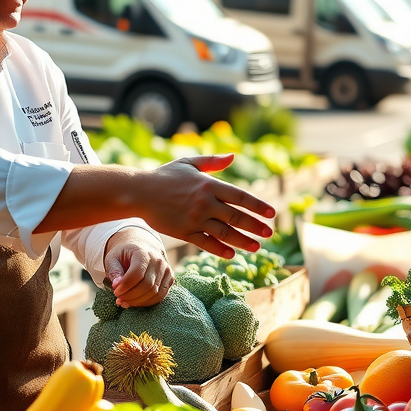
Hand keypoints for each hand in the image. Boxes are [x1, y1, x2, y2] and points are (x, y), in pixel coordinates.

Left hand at [103, 227, 173, 307]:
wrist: (141, 248)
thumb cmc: (125, 255)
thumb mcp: (113, 258)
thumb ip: (114, 271)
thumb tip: (116, 285)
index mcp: (143, 252)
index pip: (137, 273)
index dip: (125, 285)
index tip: (115, 291)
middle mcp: (158, 261)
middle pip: (147, 285)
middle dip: (130, 296)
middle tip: (118, 298)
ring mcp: (166, 270)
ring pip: (154, 293)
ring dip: (137, 301)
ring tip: (124, 301)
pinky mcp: (170, 278)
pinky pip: (160, 296)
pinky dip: (146, 302)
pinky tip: (134, 301)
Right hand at [143, 153, 275, 258]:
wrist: (138, 192)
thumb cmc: (165, 175)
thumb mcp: (189, 163)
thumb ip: (212, 162)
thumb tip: (233, 156)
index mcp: (208, 184)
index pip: (240, 197)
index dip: (258, 206)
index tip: (272, 214)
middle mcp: (205, 202)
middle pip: (236, 217)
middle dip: (255, 226)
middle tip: (269, 233)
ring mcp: (194, 219)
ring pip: (224, 233)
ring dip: (243, 241)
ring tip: (256, 247)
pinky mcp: (183, 232)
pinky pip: (206, 243)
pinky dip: (220, 249)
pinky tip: (231, 254)